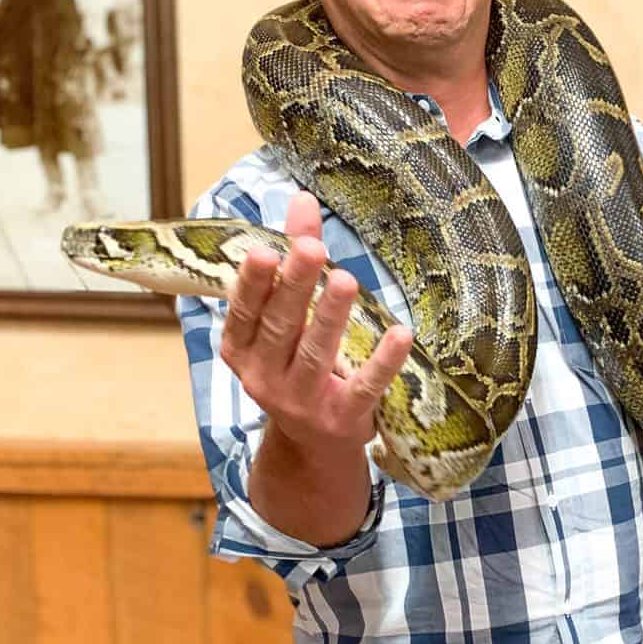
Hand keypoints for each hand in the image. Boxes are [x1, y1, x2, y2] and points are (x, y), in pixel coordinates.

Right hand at [220, 191, 412, 453]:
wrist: (313, 445)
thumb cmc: (296, 362)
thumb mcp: (285, 317)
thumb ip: (293, 258)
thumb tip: (302, 198)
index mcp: (242, 349)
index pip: (243, 313)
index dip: (253, 284)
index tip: (265, 250)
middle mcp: (264, 378)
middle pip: (280, 328)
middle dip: (295, 288)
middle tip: (312, 250)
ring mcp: (302, 402)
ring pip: (317, 355)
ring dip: (330, 317)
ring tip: (345, 280)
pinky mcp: (342, 420)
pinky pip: (364, 388)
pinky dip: (382, 362)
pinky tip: (401, 334)